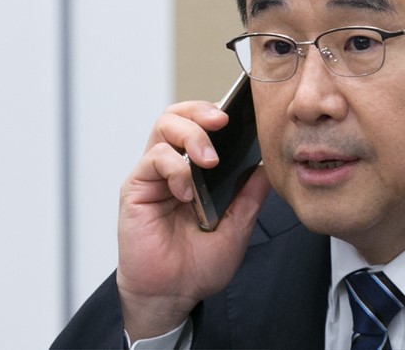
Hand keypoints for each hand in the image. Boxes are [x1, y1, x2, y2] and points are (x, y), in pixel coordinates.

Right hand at [115, 101, 269, 340]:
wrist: (172, 294)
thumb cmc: (199, 264)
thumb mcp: (237, 226)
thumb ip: (250, 195)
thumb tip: (267, 166)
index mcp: (197, 170)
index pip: (203, 125)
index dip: (218, 113)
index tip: (242, 114)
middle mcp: (174, 166)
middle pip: (179, 114)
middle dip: (202, 110)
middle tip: (222, 122)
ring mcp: (154, 175)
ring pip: (164, 126)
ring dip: (192, 136)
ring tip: (209, 161)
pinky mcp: (137, 188)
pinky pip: (153, 159)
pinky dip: (175, 168)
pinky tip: (187, 192)